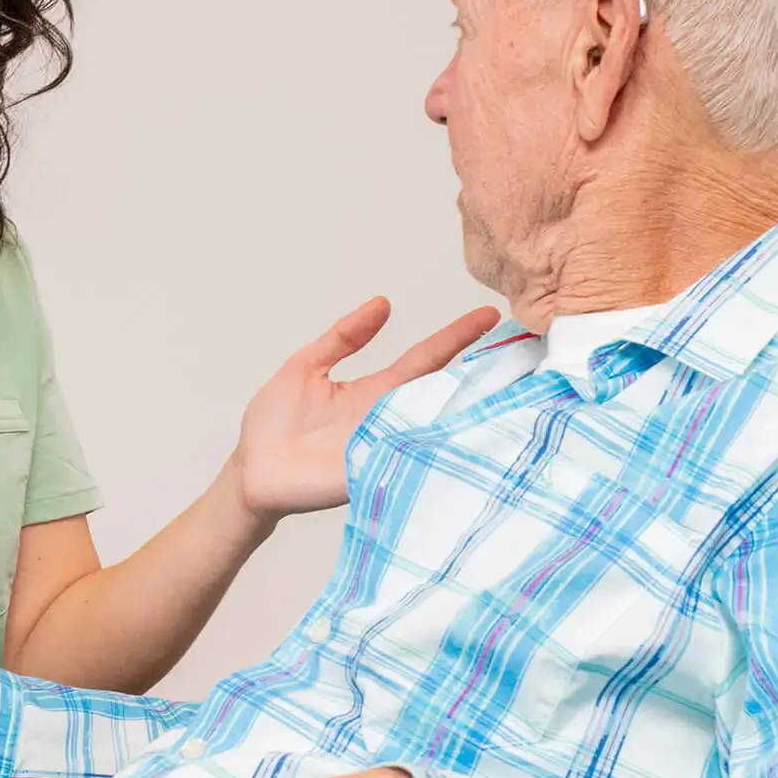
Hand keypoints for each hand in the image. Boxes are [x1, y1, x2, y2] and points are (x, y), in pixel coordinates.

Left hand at [234, 298, 499, 516]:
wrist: (251, 471)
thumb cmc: (274, 423)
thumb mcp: (307, 366)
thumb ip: (343, 337)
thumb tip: (382, 303)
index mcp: (375, 391)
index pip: (425, 358)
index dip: (455, 336)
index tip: (489, 314)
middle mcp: (389, 419)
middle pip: (443, 393)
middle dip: (482, 375)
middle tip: (526, 354)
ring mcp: (386, 448)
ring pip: (437, 427)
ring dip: (472, 412)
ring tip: (515, 388)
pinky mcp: (373, 475)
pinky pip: (412, 462)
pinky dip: (437, 451)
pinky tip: (468, 437)